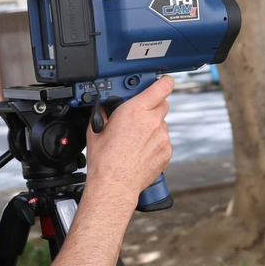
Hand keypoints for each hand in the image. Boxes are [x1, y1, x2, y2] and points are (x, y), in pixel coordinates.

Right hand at [86, 75, 172, 197]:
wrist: (115, 184)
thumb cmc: (105, 160)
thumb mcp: (97, 129)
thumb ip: (105, 113)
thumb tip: (105, 108)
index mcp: (135, 111)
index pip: (161, 87)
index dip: (164, 82)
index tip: (164, 81)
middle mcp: (152, 121)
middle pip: (162, 104)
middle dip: (153, 107)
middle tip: (140, 117)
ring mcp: (162, 137)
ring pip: (163, 124)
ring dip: (153, 128)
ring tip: (137, 141)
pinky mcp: (166, 151)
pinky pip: (164, 141)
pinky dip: (156, 143)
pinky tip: (142, 151)